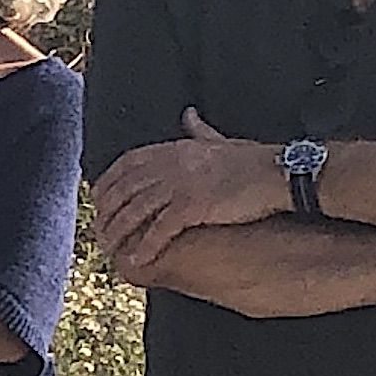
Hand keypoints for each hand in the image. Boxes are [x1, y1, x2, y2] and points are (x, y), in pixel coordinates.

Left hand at [91, 109, 290, 267]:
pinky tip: (137, 260)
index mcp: (176, 149)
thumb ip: (199, 131)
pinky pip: (160, 228)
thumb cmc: (254, 160)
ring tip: (110, 250)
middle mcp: (172, 165)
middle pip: (125, 189)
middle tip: (98, 230)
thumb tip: (188, 115)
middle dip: (107, 212)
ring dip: (119, 232)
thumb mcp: (220, 141)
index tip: (97, 198)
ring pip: (136, 210)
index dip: (108, 182)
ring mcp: (182, 184)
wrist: (279, 172)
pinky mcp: (194, 205)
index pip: (127, 163)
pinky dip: (146, 246)